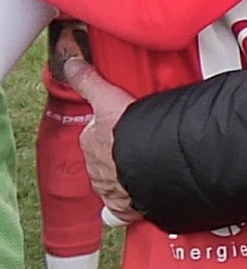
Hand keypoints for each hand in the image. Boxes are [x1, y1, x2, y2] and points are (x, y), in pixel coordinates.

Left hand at [57, 51, 138, 224]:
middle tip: (142, 138)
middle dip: (120, 149)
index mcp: (91, 140)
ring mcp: (109, 186)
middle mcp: (96, 166)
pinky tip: (143, 191)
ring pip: (116, 178)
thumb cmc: (131, 132)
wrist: (153, 163)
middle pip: (107, 154)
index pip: (97, 131)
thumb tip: (70, 63)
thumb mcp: (108, 98)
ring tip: (149, 161)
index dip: (112, 126)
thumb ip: (89, 80)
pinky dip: (131, 199)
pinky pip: (124, 205)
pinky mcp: (123, 206)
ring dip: (128, 172)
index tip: (124, 125)